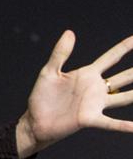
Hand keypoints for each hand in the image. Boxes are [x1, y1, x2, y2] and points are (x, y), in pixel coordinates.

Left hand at [16, 30, 132, 157]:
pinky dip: (124, 126)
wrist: (34, 120)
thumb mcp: (49, 71)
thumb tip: (70, 32)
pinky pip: (111, 122)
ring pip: (126, 97)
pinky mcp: (89, 118)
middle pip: (126, 77)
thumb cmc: (42, 97)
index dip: (126, 47)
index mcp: (88, 74)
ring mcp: (96, 104)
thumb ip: (60, 53)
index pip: (112, 57)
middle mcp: (97, 88)